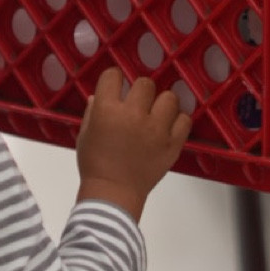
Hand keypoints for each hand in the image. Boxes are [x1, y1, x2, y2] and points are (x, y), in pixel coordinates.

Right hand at [75, 68, 191, 222]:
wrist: (113, 194)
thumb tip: (99, 97)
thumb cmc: (95, 166)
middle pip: (145, 83)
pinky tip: (169, 127)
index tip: (116, 86)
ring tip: (156, 115)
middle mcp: (133, 115)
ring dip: (162, 104)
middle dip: (140, 91)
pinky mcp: (173, 143)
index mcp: (107, 110)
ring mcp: (156, 129)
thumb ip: (92, 112)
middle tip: (138, 104)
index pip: (113, 76)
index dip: (114, 79)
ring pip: (169, 98)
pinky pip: (185, 120)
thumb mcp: (84, 135)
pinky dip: (178, 121)